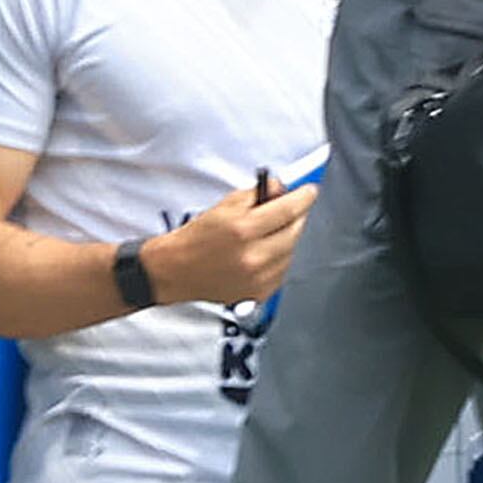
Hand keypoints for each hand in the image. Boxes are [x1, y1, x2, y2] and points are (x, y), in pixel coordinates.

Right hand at [143, 180, 315, 308]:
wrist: (174, 271)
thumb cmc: (196, 238)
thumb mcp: (225, 206)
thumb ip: (258, 194)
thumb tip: (283, 189)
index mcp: (243, 230)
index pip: (289, 209)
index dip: (303, 197)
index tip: (309, 192)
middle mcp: (253, 256)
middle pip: (295, 230)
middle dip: (295, 217)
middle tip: (288, 210)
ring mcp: (257, 278)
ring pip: (292, 251)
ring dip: (287, 239)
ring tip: (267, 234)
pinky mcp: (258, 292)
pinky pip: (283, 270)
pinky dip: (279, 259)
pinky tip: (263, 253)